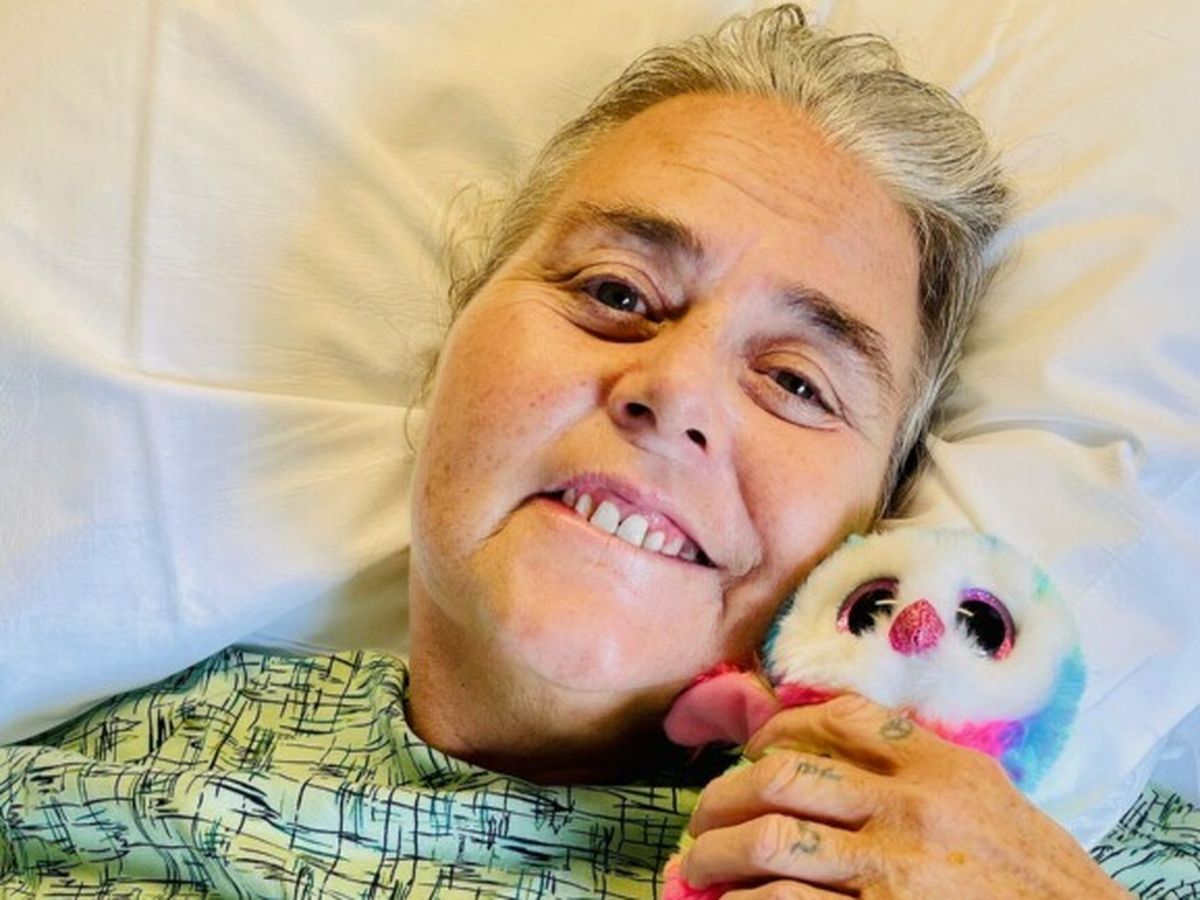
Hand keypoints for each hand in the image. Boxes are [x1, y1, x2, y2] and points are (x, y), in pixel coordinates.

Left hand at [678, 694, 1129, 897]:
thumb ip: (915, 762)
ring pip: (771, 841)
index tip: (748, 749)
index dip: (772, 728)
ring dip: (715, 854)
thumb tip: (827, 743)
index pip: (831, 720)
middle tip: (701, 818)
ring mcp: (894, 871)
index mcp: (937, 765)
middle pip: (781, 777)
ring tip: (696, 865)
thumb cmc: (1035, 875)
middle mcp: (910, 808)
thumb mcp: (985, 795)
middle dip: (722, 796)